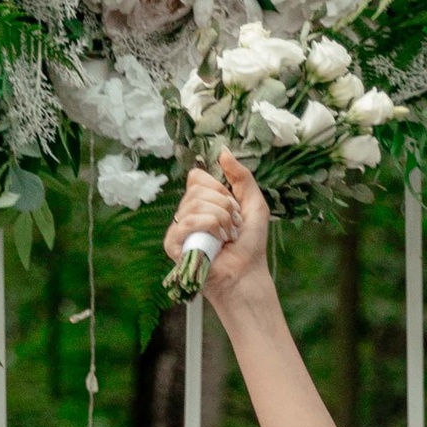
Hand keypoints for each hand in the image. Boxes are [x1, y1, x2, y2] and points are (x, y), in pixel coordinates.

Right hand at [163, 151, 269, 299]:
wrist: (247, 274)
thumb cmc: (250, 243)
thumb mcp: (254, 203)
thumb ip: (242, 176)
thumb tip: (223, 152)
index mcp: (201, 201)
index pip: (197, 177)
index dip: (218, 189)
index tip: (233, 207)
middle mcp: (186, 212)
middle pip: (196, 188)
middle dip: (223, 205)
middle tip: (233, 226)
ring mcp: (178, 228)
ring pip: (193, 204)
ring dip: (220, 219)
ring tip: (228, 236)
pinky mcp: (173, 245)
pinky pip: (185, 222)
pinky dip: (208, 227)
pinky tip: (217, 242)